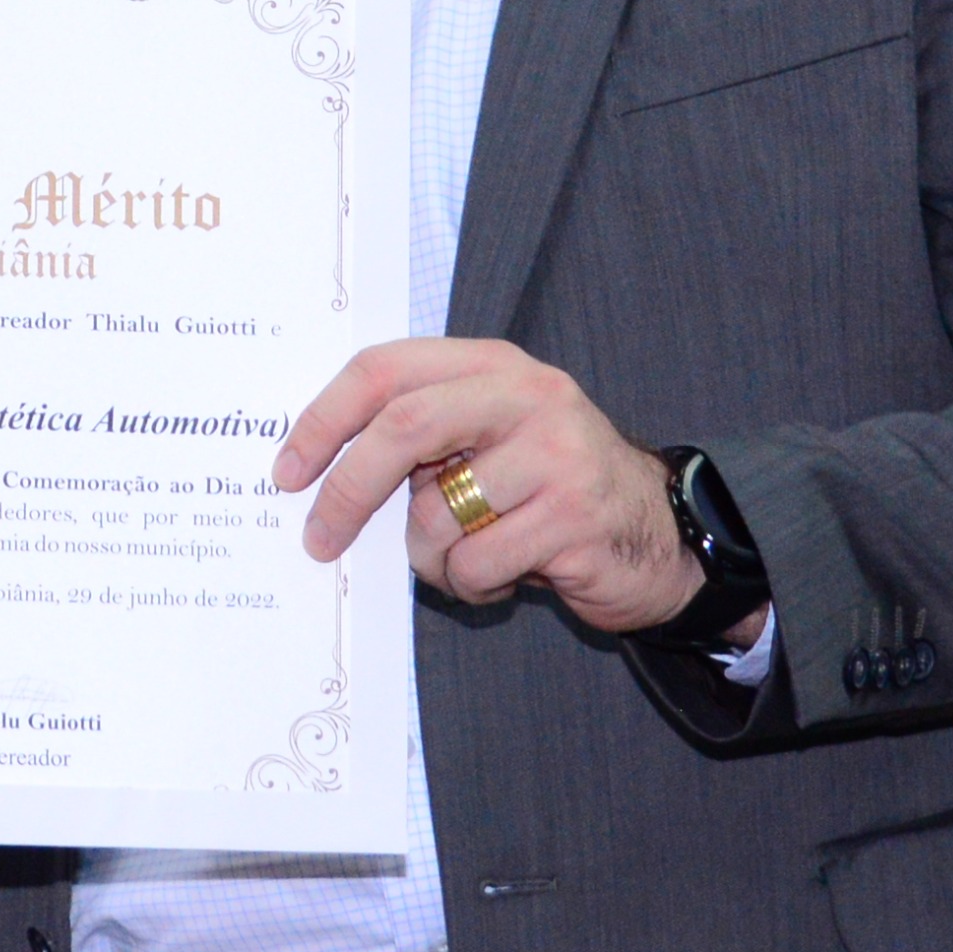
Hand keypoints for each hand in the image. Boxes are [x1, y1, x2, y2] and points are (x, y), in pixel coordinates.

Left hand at [276, 338, 702, 636]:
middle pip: (403, 428)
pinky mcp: (574, 518)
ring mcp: (557, 454)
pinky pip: (477, 564)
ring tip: (468, 558)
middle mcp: (527, 396)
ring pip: (436, 514)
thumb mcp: (490, 440)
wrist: (665, 535)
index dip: (325, 418)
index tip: (287, 470)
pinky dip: (471, 586)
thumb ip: (424, 436)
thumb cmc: (552, 490)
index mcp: (492, 365)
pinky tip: (508, 577)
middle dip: (348, 490)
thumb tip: (319, 474)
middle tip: (319, 538)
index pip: (385, 370)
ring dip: (430, 558)